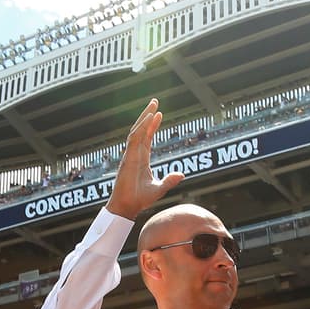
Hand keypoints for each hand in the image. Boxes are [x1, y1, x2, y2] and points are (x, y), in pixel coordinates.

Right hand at [105, 99, 183, 218]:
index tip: (159, 114)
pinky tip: (149, 118)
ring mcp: (130, 154)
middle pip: (141, 130)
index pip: (147, 138)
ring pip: (137, 130)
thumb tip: (182, 174)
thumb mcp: (159, 188)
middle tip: (155, 101)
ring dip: (145, 117)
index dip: (153, 125)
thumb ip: (169, 180)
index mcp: (141, 159)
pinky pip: (134, 138)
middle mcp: (135, 154)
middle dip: (148, 115)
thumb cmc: (140, 200)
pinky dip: (142, 127)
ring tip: (153, 105)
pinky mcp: (128, 157)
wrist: (128, 207)